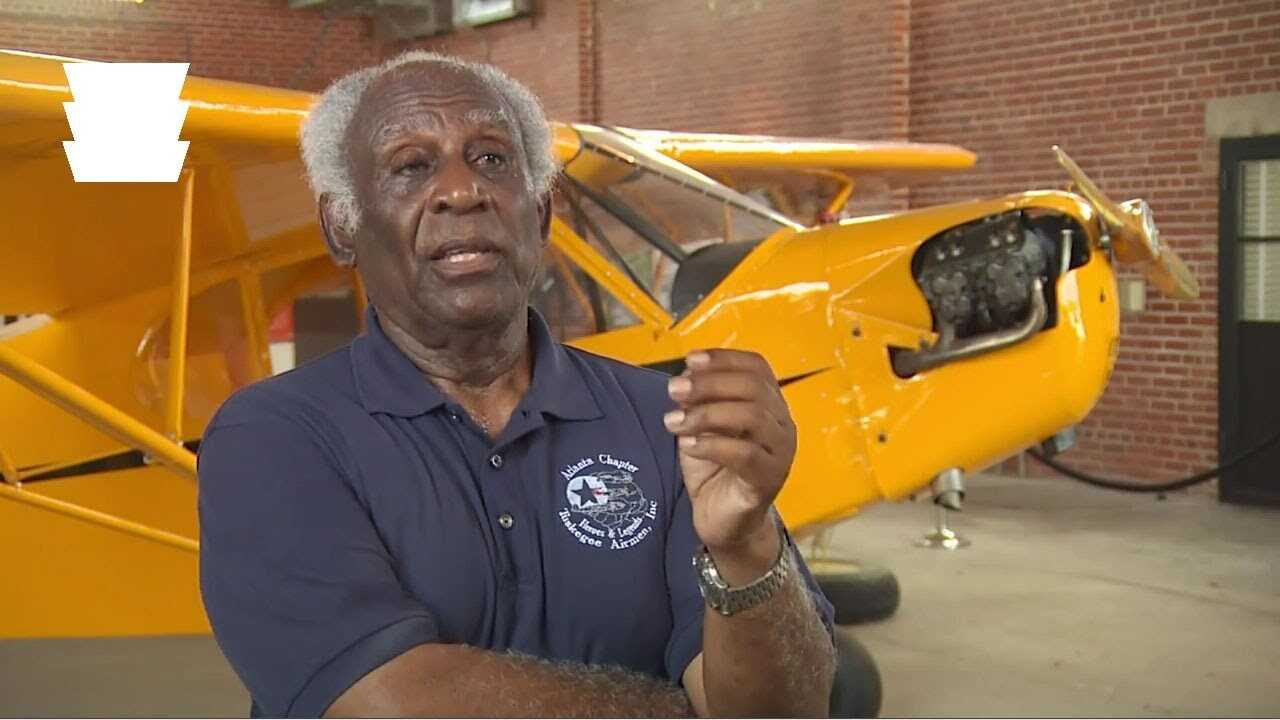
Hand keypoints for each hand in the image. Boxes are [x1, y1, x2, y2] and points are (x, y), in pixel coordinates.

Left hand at [664, 349, 796, 580]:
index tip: (690, 360)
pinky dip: (711, 444)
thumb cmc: (714, 470)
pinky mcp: (769, 480)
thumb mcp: (702, 427)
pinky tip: (687, 445)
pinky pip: (745, 454)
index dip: (724, 359)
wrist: (722, 521)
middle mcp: (782, 424)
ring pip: (752, 416)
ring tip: (674, 422)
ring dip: (706, 414)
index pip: (757, 367)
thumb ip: (699, 401)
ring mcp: (780, 453)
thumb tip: (686, 376)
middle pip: (754, 387)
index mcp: (770, 405)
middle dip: (709, 384)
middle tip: (675, 390)